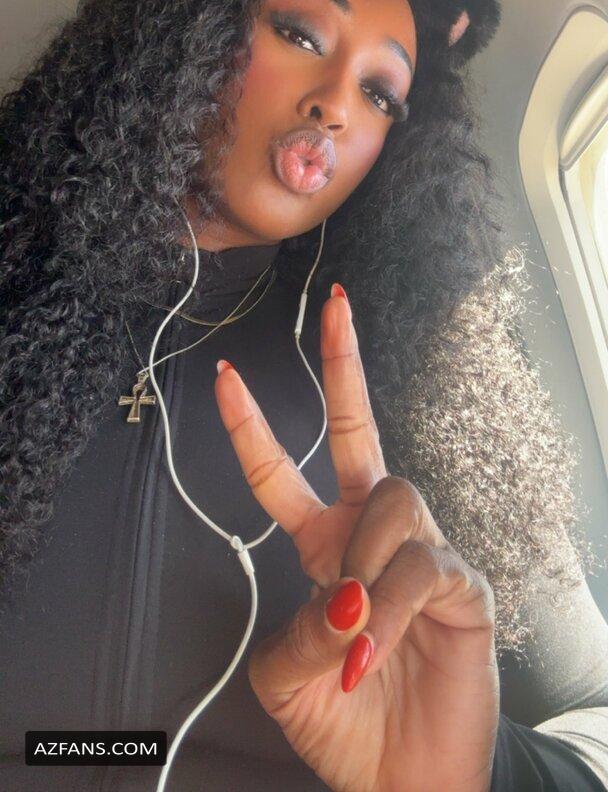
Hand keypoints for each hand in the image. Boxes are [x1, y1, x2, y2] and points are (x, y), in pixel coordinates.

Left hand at [214, 284, 498, 791]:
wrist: (402, 781)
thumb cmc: (343, 723)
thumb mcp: (285, 678)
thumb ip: (298, 632)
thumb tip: (343, 594)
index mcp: (323, 545)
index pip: (285, 473)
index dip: (253, 427)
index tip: (227, 377)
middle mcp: (371, 534)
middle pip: (360, 430)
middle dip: (345, 364)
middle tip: (334, 306)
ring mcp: (419, 551)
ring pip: (392, 501)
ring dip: (362, 566)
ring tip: (355, 631)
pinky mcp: (460, 581)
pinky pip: (422, 564)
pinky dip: (390, 609)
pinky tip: (377, 648)